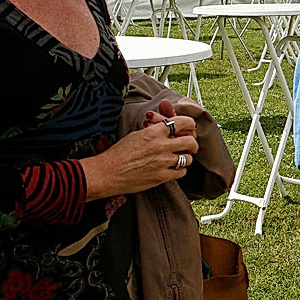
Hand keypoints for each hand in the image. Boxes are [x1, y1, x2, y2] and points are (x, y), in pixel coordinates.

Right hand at [81, 99, 198, 199]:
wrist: (107, 173)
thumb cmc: (118, 154)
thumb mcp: (135, 135)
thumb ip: (153, 131)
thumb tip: (167, 128)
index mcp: (153, 132)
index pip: (181, 122)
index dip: (189, 124)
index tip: (190, 127)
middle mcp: (161, 146)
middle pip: (190, 141)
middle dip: (192, 144)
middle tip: (191, 146)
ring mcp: (162, 162)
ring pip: (188, 158)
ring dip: (185, 158)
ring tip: (180, 159)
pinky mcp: (161, 177)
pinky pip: (181, 172)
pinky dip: (180, 171)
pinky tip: (174, 170)